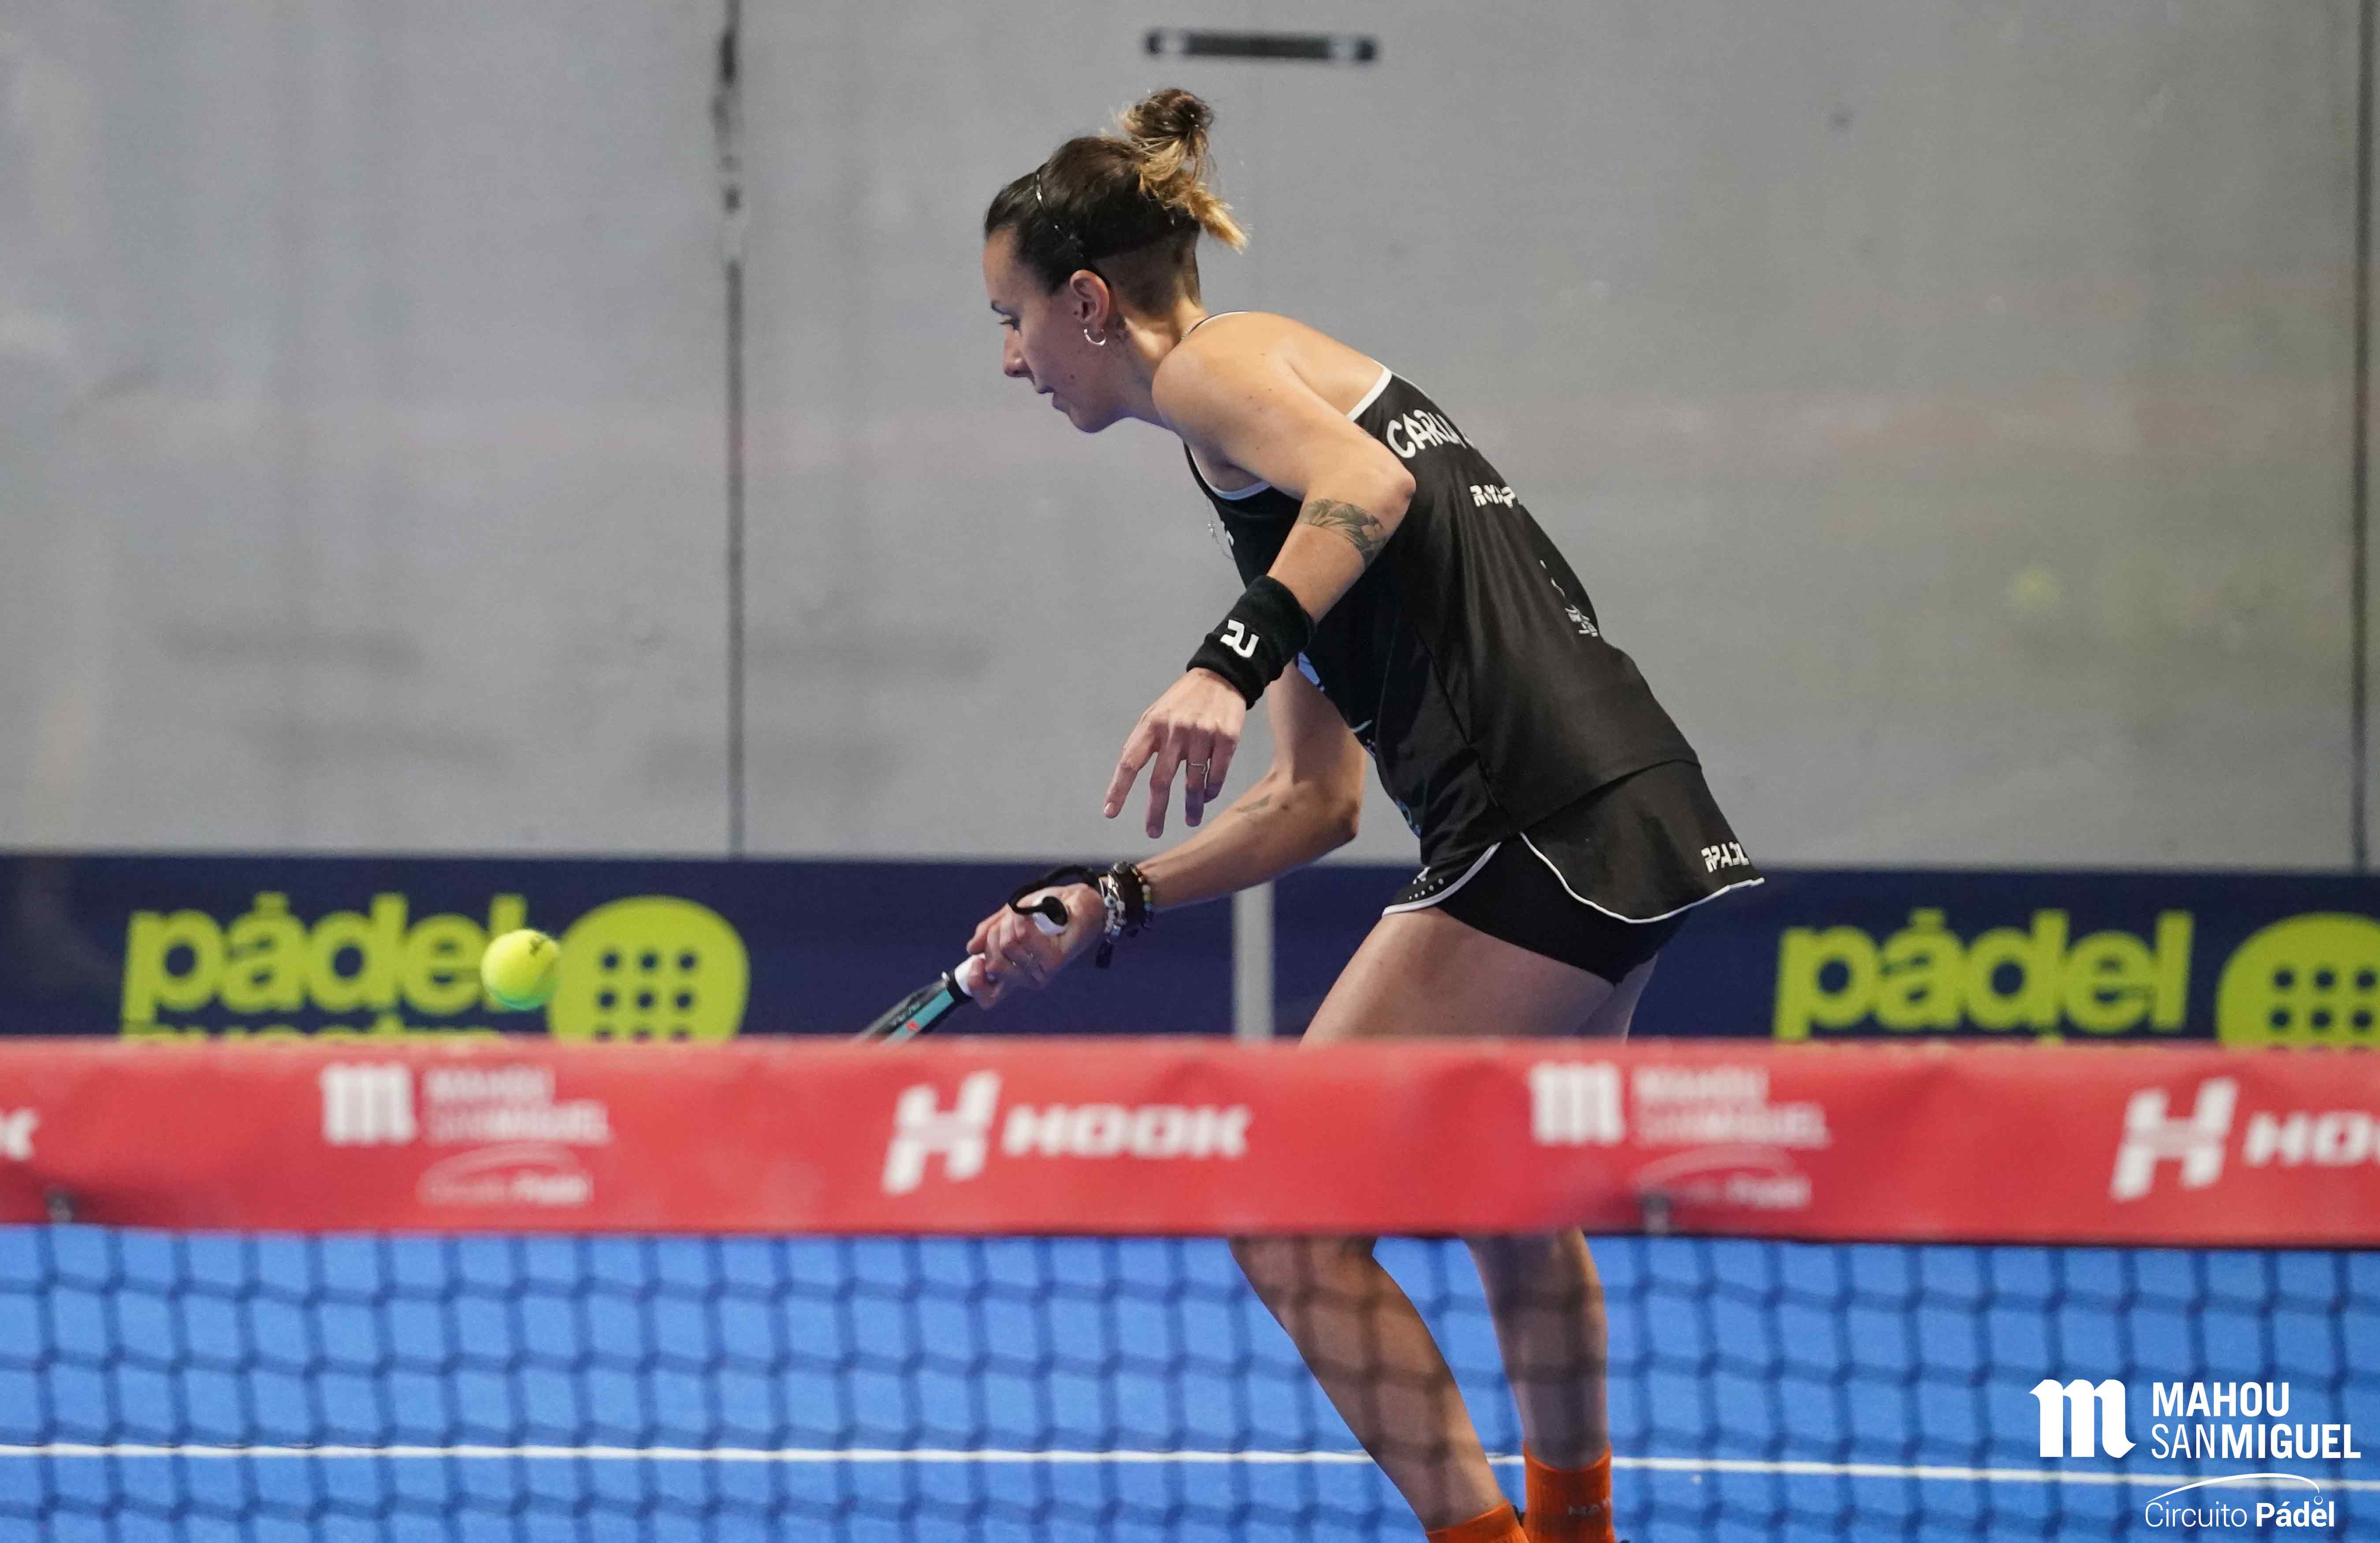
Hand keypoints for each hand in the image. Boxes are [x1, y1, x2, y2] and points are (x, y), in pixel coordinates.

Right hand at [963, 882, 1102, 1007]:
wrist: (1078, 900)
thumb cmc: (1047, 910)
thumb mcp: (1010, 917)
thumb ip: (990, 932)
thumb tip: (972, 950)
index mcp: (1016, 972)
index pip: (989, 997)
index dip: (976, 984)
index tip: (976, 962)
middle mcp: (1029, 977)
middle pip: (994, 963)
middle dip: (995, 934)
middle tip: (1011, 921)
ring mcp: (1042, 971)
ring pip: (1007, 946)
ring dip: (1011, 921)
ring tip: (1028, 915)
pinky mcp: (1055, 960)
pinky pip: (1023, 937)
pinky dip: (1023, 919)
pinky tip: (1033, 916)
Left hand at [1104, 668, 1246, 836]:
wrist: (1221, 677)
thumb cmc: (1182, 701)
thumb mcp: (1156, 714)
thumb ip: (1142, 742)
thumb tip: (1126, 776)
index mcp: (1152, 725)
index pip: (1130, 762)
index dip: (1118, 789)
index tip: (1110, 812)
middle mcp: (1175, 730)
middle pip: (1160, 781)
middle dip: (1155, 812)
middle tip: (1152, 832)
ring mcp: (1202, 735)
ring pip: (1192, 783)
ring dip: (1190, 807)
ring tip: (1189, 820)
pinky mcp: (1227, 738)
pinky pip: (1216, 775)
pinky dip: (1210, 791)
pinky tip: (1207, 798)